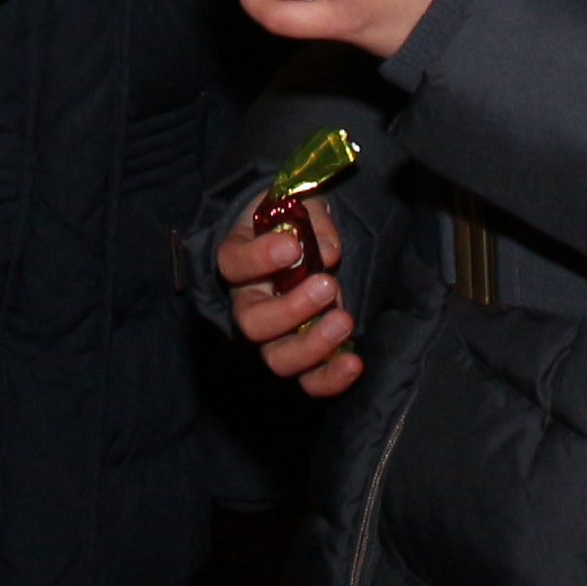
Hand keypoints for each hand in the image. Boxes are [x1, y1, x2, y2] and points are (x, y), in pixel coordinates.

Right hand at [217, 197, 362, 396]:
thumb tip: (328, 253)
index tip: (292, 245)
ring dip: (312, 345)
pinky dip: (329, 378)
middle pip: (252, 323)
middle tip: (327, 285)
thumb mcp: (302, 206)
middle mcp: (249, 303)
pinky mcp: (303, 354)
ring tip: (344, 321)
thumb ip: (313, 222)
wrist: (304, 241)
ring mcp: (275, 335)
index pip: (233, 264)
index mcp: (240, 260)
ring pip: (277, 358)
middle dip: (291, 309)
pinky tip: (353, 363)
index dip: (258, 258)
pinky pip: (308, 379)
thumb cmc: (296, 221)